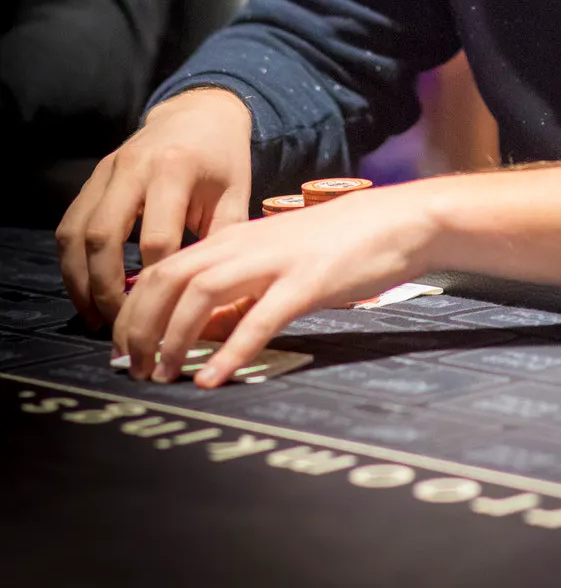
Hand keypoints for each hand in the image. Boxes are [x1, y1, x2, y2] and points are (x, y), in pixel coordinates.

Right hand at [56, 89, 253, 326]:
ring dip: (80, 281)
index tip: (163, 313)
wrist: (200, 112)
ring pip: (76, 233)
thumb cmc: (223, 157)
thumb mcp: (235, 194)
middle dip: (105, 289)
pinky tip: (86, 287)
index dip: (156, 282)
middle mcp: (133, 167)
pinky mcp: (94, 177)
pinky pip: (70, 223)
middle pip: (103, 238)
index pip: (156, 239)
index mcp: (174, 169)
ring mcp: (107, 170)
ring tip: (96, 315)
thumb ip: (221, 242)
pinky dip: (72, 260)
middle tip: (119, 324)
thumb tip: (211, 296)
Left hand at [111, 181, 436, 386]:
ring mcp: (275, 261)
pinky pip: (260, 318)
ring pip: (202, 293)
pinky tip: (213, 379)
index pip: (164, 268)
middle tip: (132, 368)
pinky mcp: (308, 282)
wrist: (397, 220)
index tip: (123, 348)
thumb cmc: (339, 243)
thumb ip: (240, 290)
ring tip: (161, 374)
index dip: (133, 310)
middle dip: (140, 326)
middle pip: (170, 279)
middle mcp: (245, 244)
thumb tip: (204, 331)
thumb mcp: (277, 260)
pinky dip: (231, 352)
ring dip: (172, 338)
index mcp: (235, 238)